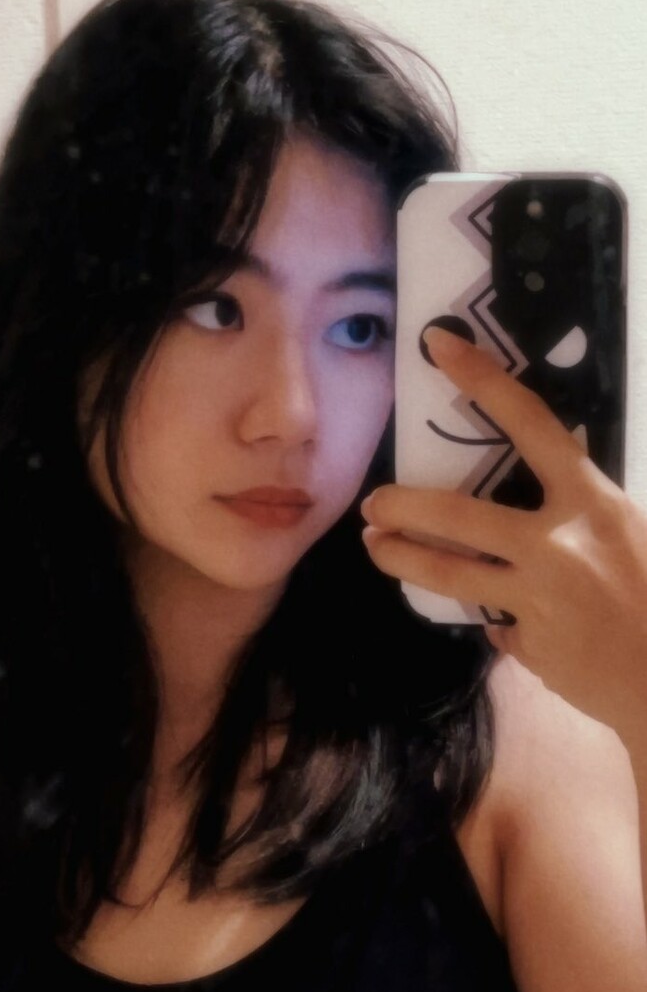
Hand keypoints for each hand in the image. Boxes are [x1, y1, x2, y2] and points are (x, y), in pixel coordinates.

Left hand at [359, 325, 646, 740]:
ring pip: (450, 575)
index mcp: (592, 502)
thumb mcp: (631, 531)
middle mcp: (558, 546)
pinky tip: (515, 626)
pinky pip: (500, 626)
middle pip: (457, 516)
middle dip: (402, 507)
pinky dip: (505, 624)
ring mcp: (538, 600)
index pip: (530, 424)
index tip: (438, 345)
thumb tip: (542, 512)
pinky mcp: (529, 646)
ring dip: (403, 559)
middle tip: (371, 504)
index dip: (483, 380)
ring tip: (376, 549)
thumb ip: (583, 514)